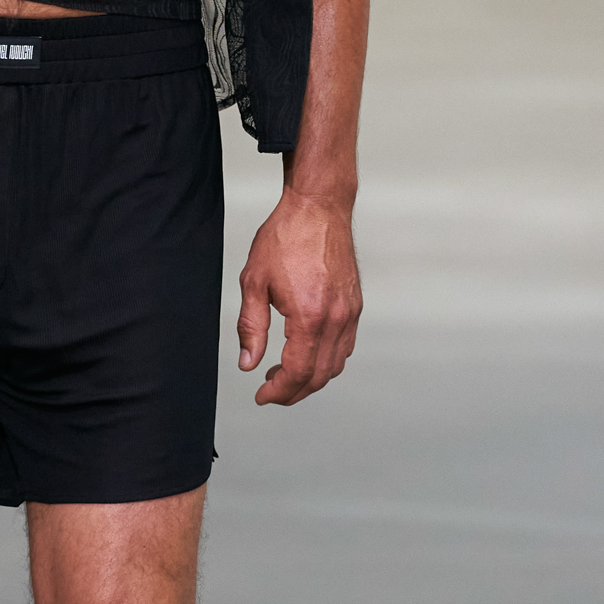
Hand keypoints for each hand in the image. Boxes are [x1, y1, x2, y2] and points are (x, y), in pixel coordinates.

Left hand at [236, 187, 361, 406]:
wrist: (318, 207)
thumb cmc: (285, 238)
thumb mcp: (254, 282)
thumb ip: (251, 327)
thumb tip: (248, 363)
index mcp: (310, 316)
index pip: (297, 373)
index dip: (279, 391)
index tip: (261, 396)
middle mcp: (336, 319)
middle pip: (320, 375)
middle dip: (294, 391)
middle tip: (270, 391)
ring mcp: (350, 313)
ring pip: (336, 364)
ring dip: (312, 378)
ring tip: (283, 374)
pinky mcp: (355, 305)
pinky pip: (345, 346)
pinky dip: (327, 360)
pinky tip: (306, 353)